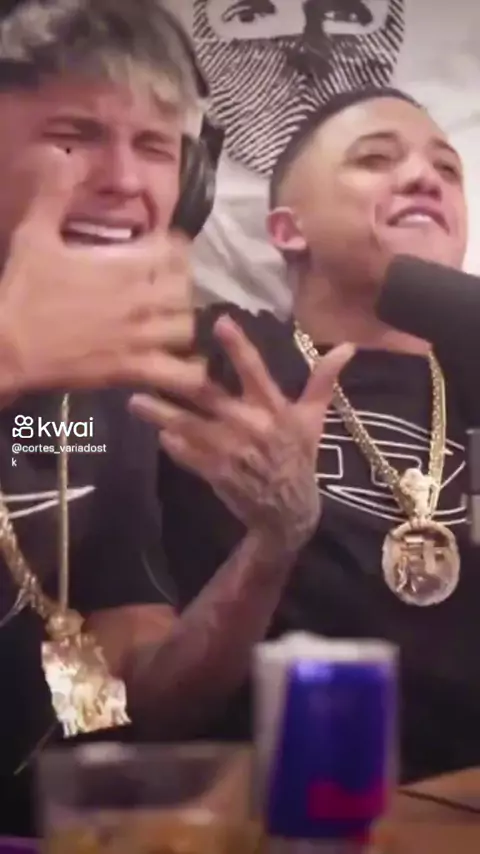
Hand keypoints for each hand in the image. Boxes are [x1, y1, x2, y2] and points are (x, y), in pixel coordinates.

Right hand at [0, 148, 203, 396]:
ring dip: (183, 320)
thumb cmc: (23, 291)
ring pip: (187, 325)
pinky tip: (188, 363)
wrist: (9, 347)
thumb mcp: (33, 234)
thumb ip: (53, 192)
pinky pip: (181, 374)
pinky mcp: (135, 369)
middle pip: (185, 286)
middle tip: (166, 283)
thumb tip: (62, 152)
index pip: (173, 248)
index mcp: (123, 265)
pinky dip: (191, 371)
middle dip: (179, 282)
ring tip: (171, 317)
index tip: (161, 248)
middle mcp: (141, 300)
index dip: (171, 246)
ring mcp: (141, 337)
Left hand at [129, 316, 353, 551]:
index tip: (218, 321)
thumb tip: (348, 346)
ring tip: (133, 401)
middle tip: (146, 361)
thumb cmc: (300, 458)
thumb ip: (323, 380)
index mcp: (274, 408)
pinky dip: (173, 446)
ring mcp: (231, 451)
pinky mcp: (216, 473)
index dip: (238, 346)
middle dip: (176, 381)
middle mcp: (250, 426)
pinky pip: (188, 455)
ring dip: (161, 414)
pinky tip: (158, 435)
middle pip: (208, 396)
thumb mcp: (314, 419)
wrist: (288, 511)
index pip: (255, 370)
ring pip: (189, 426)